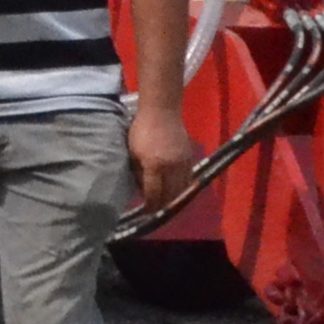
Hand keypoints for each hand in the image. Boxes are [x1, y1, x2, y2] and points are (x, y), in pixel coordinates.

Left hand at [126, 97, 197, 218]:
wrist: (161, 111)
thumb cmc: (141, 130)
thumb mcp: (132, 152)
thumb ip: (137, 173)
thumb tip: (140, 190)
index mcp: (155, 166)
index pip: (154, 194)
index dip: (150, 206)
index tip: (146, 212)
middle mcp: (171, 168)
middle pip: (170, 195)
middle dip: (162, 205)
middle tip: (156, 209)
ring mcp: (183, 163)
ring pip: (181, 189)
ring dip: (173, 197)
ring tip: (166, 201)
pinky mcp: (190, 157)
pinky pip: (188, 178)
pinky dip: (182, 186)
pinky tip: (176, 188)